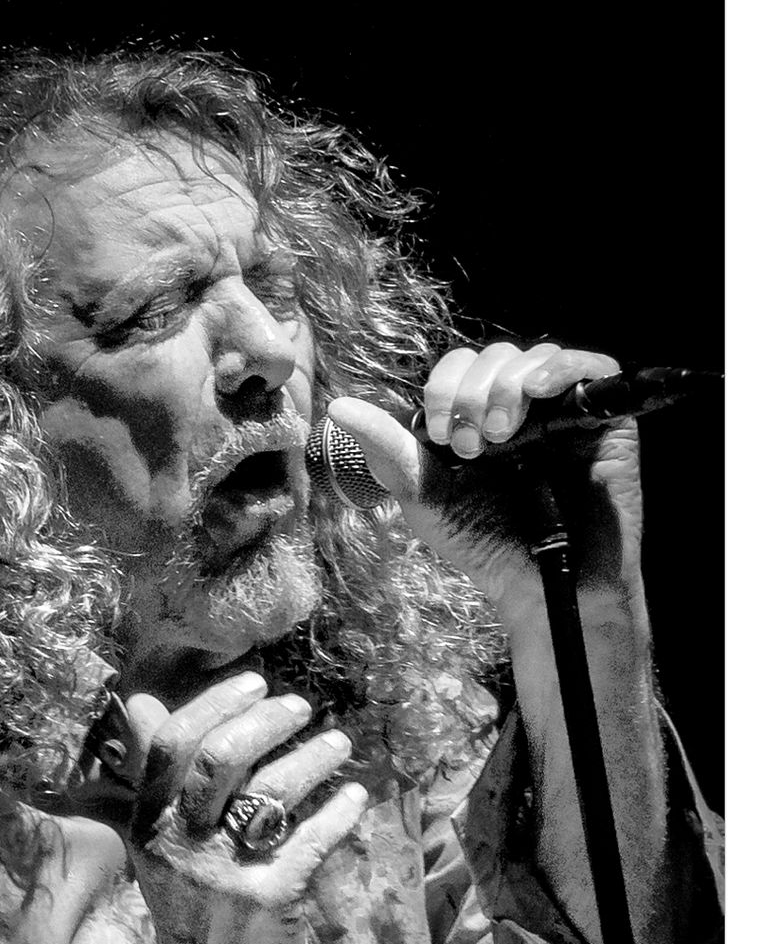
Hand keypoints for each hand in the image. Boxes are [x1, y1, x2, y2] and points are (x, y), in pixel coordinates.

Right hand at [121, 672, 367, 943]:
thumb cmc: (191, 911)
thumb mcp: (160, 844)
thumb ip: (155, 774)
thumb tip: (141, 701)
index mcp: (149, 826)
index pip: (173, 744)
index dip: (217, 703)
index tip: (255, 682)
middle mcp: (181, 846)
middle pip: (222, 757)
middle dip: (269, 721)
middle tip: (302, 708)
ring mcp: (225, 874)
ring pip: (273, 792)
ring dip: (314, 759)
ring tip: (337, 744)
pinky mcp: (270, 900)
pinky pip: (313, 839)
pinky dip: (339, 812)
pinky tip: (355, 797)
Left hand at [328, 342, 645, 631]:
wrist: (544, 586)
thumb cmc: (486, 546)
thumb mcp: (427, 498)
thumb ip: (388, 452)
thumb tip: (339, 407)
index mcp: (475, 418)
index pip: (457, 370)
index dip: (443, 389)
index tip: (439, 436)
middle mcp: (518, 408)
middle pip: (492, 358)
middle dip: (471, 394)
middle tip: (471, 448)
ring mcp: (562, 409)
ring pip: (532, 358)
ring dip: (506, 388)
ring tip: (500, 438)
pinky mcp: (605, 417)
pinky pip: (587, 366)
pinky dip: (557, 368)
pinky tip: (538, 391)